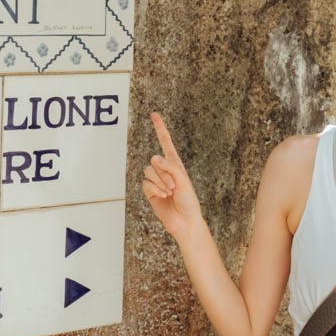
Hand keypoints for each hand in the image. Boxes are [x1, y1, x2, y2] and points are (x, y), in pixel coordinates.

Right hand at [142, 112, 203, 242]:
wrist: (184, 221)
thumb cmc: (189, 201)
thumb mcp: (184, 181)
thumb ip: (170, 168)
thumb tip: (154, 158)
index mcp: (175, 163)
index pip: (165, 142)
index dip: (160, 128)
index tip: (154, 114)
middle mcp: (164, 169)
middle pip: (155, 161)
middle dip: (164, 174)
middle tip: (174, 186)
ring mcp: (155, 180)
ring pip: (149, 171)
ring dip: (160, 182)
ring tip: (170, 192)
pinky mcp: (149, 191)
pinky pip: (145, 183)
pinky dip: (154, 189)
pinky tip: (163, 196)